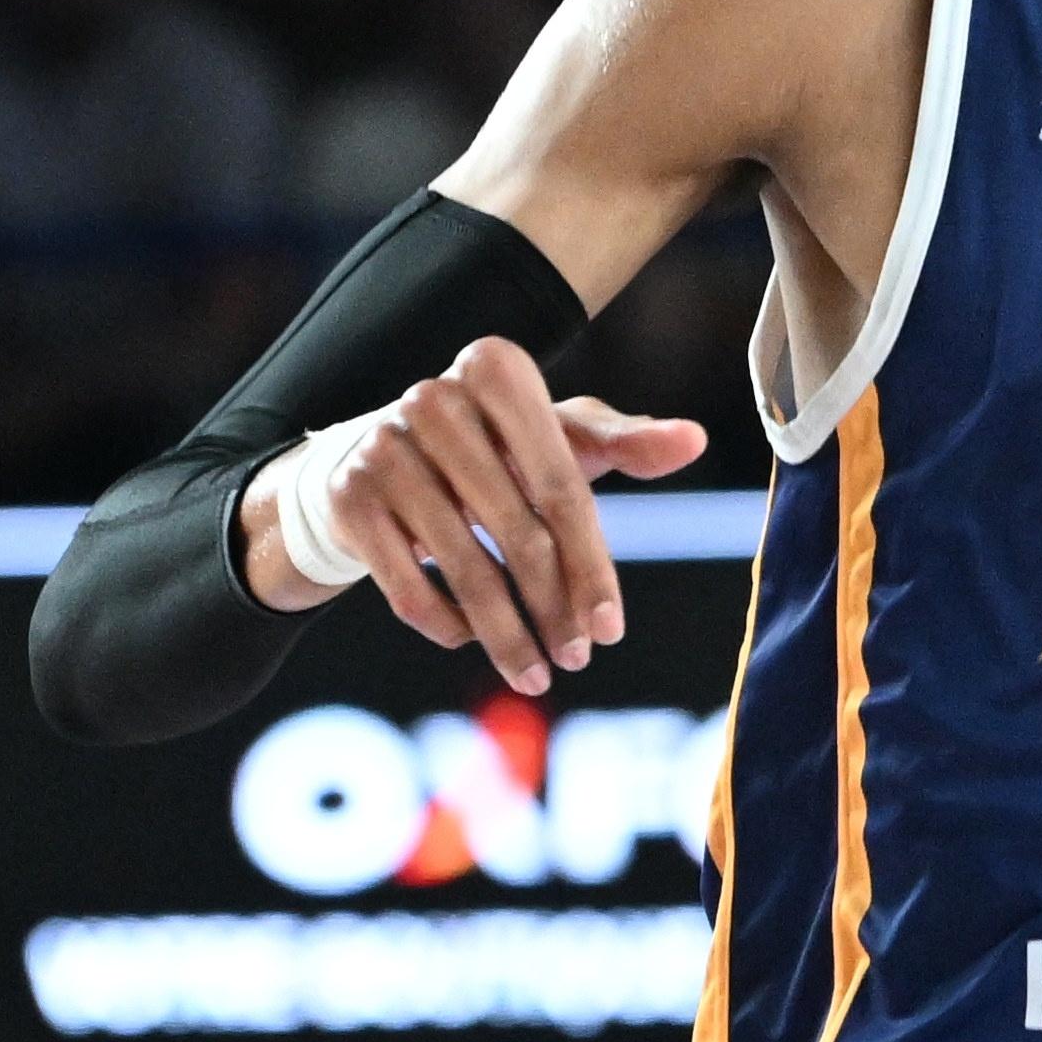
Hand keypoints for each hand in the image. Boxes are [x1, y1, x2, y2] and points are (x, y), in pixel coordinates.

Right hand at [237, 335, 709, 691]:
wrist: (374, 455)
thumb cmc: (494, 449)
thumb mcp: (557, 438)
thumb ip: (623, 442)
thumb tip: (694, 439)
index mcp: (498, 370)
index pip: (564, 490)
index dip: (592, 567)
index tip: (612, 630)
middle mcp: (434, 397)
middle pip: (519, 534)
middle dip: (554, 609)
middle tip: (577, 657)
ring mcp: (383, 446)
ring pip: (464, 569)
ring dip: (507, 635)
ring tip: (536, 671)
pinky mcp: (346, 495)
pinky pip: (408, 586)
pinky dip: (447, 625)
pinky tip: (474, 640)